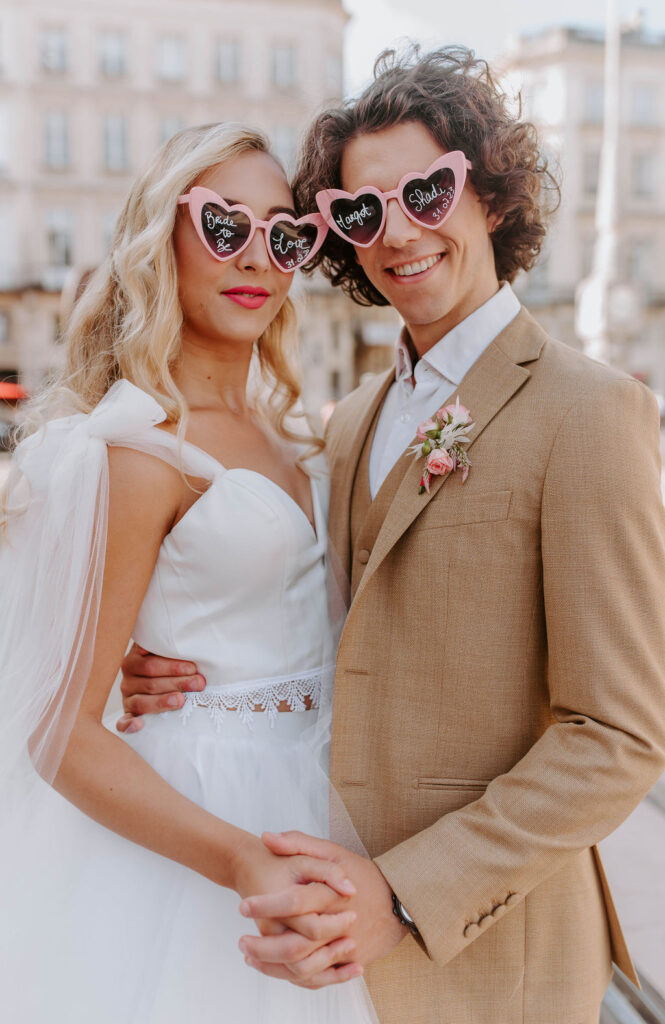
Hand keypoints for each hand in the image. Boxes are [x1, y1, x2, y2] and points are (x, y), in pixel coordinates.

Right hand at [115, 643, 205, 732]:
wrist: (161, 684)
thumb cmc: (170, 666)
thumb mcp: (167, 654)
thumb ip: (170, 649)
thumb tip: (186, 642)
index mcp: (135, 659)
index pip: (151, 664)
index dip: (172, 666)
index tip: (193, 668)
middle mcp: (128, 679)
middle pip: (151, 682)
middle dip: (177, 683)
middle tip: (198, 683)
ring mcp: (127, 698)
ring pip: (141, 702)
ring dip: (162, 701)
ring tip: (181, 700)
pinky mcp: (128, 716)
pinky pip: (123, 722)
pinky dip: (129, 724)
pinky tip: (139, 725)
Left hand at [233, 833, 362, 986]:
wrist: (400, 901)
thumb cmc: (363, 873)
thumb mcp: (333, 851)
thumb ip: (299, 843)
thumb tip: (266, 837)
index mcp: (332, 894)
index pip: (294, 901)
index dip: (266, 905)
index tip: (244, 906)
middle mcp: (339, 925)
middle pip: (296, 945)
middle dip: (264, 947)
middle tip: (241, 942)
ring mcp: (346, 948)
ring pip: (304, 968)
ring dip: (273, 966)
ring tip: (251, 957)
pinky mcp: (350, 963)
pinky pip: (319, 977)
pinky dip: (293, 976)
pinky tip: (274, 968)